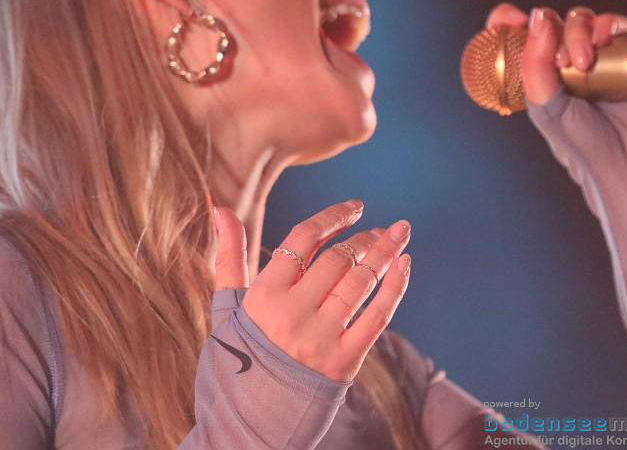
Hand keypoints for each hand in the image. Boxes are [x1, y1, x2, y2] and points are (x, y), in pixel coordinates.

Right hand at [212, 201, 411, 382]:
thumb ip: (230, 255)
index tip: (356, 206)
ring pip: (360, 282)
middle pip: (338, 259)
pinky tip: (404, 265)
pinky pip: (377, 317)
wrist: (248, 420)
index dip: (334, 216)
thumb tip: (221, 208)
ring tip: (398, 236)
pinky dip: (395, 287)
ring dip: (384, 253)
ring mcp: (319, 339)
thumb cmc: (238, 357)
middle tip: (382, 229)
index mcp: (263, 296)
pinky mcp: (343, 362)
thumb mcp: (227, 306)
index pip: (304, 239)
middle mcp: (292, 314)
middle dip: (365, 238)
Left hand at [485, 3, 626, 104]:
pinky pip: (613, 23)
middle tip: (560, 61)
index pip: (514, 37)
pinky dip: (606, 25)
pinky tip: (603, 43)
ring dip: (577, 33)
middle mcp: (564, 62)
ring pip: (578, 20)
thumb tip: (539, 18)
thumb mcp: (545, 107)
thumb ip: (534, 63)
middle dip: (549, 31)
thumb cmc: (585, 143)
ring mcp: (595, 55)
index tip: (510, 20)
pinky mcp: (626, 51)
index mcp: (537, 76)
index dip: (507, 21)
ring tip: (585, 63)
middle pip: (548, 22)